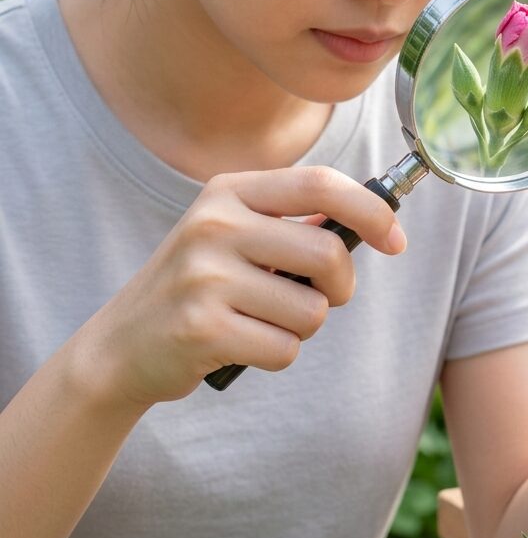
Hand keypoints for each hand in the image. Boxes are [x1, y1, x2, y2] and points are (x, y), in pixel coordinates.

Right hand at [72, 166, 405, 408]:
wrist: (121, 345)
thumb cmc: (201, 286)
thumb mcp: (234, 235)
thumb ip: (293, 224)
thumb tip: (373, 219)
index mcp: (229, 192)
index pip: (320, 184)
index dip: (370, 210)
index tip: (396, 240)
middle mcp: (214, 225)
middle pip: (327, 254)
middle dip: (341, 287)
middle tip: (320, 298)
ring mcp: (204, 276)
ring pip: (312, 310)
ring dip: (303, 327)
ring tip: (262, 321)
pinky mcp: (201, 328)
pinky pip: (285, 349)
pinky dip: (278, 354)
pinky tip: (241, 345)